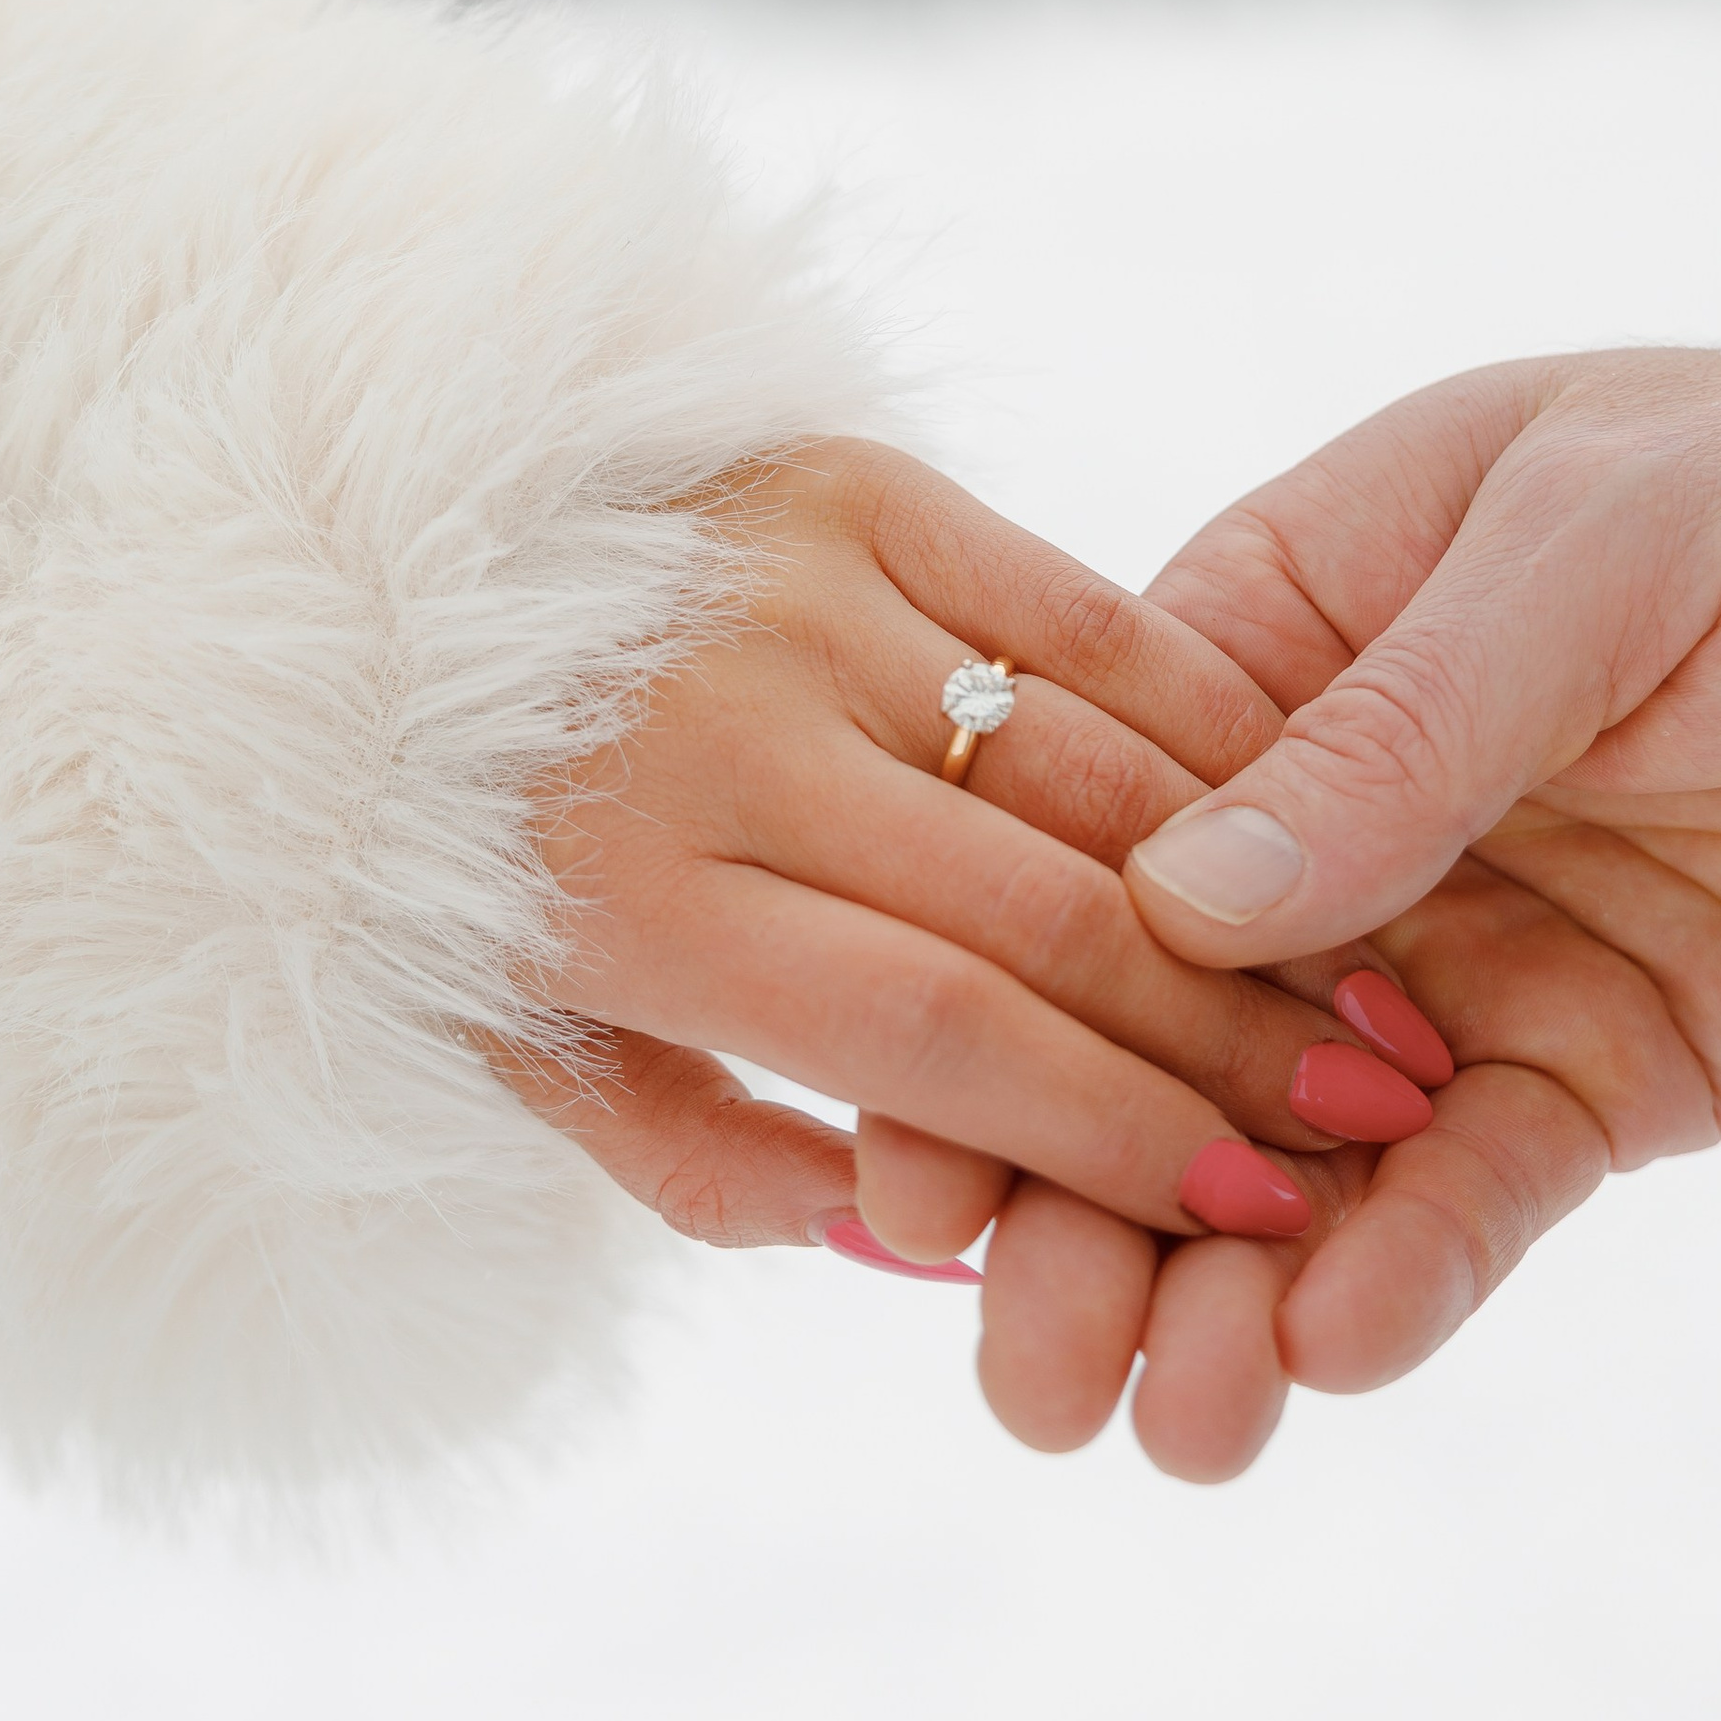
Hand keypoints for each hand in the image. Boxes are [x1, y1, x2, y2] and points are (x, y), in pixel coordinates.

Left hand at [490, 441, 1430, 1259]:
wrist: (344, 567)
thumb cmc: (428, 859)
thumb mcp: (509, 1043)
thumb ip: (700, 1156)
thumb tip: (907, 1240)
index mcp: (630, 894)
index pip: (944, 1040)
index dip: (1124, 1140)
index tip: (1259, 1214)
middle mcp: (725, 727)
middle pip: (1048, 912)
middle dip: (1237, 1040)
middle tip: (1371, 1118)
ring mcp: (798, 586)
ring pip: (1094, 762)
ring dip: (1262, 890)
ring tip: (1376, 989)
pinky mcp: (855, 481)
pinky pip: (1083, 614)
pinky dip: (1201, 724)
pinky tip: (1299, 810)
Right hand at [1068, 339, 1720, 1426]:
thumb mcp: (1591, 538)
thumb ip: (1407, 714)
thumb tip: (1188, 900)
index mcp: (1264, 652)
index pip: (1079, 838)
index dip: (989, 1003)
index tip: (913, 1159)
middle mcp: (1319, 835)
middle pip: (1146, 1035)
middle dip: (1075, 1206)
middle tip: (1029, 1369)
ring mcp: (1438, 975)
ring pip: (1283, 1155)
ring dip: (1212, 1294)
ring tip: (1170, 1424)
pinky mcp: (1574, 1086)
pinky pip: (1467, 1201)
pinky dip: (1402, 1280)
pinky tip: (1335, 1353)